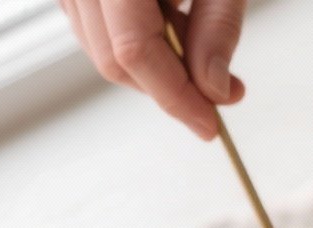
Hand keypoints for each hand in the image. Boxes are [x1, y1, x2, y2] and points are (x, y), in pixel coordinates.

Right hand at [60, 0, 246, 138]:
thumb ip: (217, 27)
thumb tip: (213, 91)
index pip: (133, 50)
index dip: (175, 94)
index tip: (209, 123)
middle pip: (112, 58)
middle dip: (166, 86)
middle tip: (218, 89)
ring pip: (100, 49)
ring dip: (152, 64)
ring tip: (194, 33)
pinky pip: (94, 29)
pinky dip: (134, 40)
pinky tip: (169, 19)